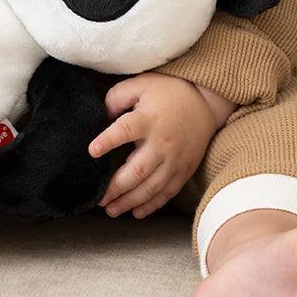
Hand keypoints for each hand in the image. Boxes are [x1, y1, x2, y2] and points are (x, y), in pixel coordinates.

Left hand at [87, 73, 216, 219]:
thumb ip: (117, 97)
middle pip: (138, 169)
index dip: (108, 140)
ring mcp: (175, 159)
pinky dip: (151, 205)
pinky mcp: (184, 170)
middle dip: (116, 187)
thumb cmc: (168, 92)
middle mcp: (162, 142)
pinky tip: (135, 212)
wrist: (205, 102)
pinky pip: (167, 193)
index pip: (125, 129)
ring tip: (110, 210)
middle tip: (98, 198)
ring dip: (129, 201)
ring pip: (151, 187)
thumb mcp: (141, 84)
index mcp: (149, 119)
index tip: (92, 151)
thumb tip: (101, 116)